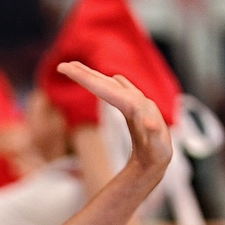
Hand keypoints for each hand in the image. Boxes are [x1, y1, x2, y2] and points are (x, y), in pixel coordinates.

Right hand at [57, 61, 168, 178]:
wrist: (161, 158)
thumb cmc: (157, 157)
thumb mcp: (158, 150)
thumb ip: (154, 135)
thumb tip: (150, 122)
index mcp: (136, 107)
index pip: (107, 89)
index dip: (87, 79)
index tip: (68, 70)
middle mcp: (136, 100)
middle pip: (107, 83)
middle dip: (85, 73)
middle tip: (63, 66)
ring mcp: (135, 101)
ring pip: (110, 83)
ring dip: (93, 75)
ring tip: (74, 68)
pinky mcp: (133, 106)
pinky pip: (116, 89)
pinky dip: (105, 82)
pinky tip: (103, 79)